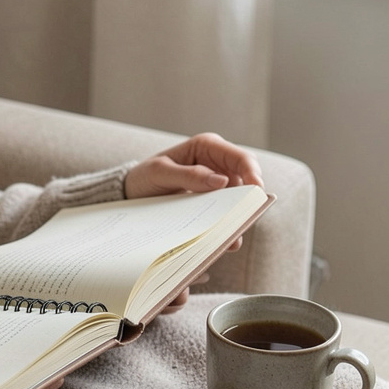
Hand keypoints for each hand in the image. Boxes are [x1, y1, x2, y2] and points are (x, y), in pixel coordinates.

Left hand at [125, 133, 261, 314]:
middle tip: (246, 218)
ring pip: (239, 200)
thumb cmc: (144, 177)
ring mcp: (216, 184)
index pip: (241, 158)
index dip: (253, 173)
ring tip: (233, 236)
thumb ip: (188, 176)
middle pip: (246, 180)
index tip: (257, 192)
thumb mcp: (159, 173)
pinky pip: (226, 213)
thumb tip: (221, 182)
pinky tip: (224, 241)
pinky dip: (227, 226)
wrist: (132, 193)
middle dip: (249, 199)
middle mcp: (217, 163)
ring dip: (238, 217)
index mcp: (207, 147)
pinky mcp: (211, 202)